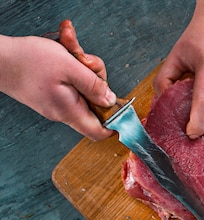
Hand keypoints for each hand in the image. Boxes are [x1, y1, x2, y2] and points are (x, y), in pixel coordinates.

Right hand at [0, 20, 115, 139]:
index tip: (121, 106)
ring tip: (70, 50)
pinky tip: (64, 52)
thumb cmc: (27, 60)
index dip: (115, 123)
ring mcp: (56, 103)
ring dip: (84, 68)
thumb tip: (111, 101)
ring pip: (84, 89)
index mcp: (70, 110)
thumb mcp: (70, 66)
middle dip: (97, 79)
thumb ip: (93, 85)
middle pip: (96, 104)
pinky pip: (71, 83)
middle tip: (85, 61)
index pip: (100, 132)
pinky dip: (72, 67)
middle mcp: (63, 112)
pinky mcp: (50, 94)